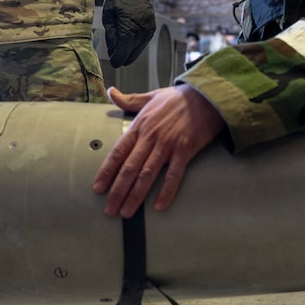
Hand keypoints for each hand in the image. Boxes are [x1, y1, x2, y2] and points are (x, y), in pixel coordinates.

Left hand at [92, 85, 225, 216]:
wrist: (206, 95)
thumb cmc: (178, 98)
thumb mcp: (150, 96)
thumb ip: (129, 99)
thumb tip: (111, 92)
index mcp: (139, 126)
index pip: (118, 152)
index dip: (106, 172)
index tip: (98, 188)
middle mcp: (150, 137)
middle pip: (129, 168)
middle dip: (117, 191)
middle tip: (110, 209)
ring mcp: (167, 144)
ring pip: (147, 174)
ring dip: (135, 195)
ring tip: (127, 211)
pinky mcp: (185, 150)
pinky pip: (174, 175)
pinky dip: (166, 191)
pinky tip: (159, 205)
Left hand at [102, 0, 155, 68]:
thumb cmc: (117, 0)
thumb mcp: (108, 16)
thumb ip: (111, 35)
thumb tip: (113, 50)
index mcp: (128, 26)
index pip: (124, 48)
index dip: (119, 58)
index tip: (115, 63)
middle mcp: (141, 29)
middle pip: (133, 50)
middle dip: (125, 57)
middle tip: (117, 61)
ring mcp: (149, 28)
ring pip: (140, 47)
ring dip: (132, 53)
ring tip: (124, 55)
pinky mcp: (152, 26)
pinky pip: (145, 40)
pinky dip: (138, 46)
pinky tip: (131, 47)